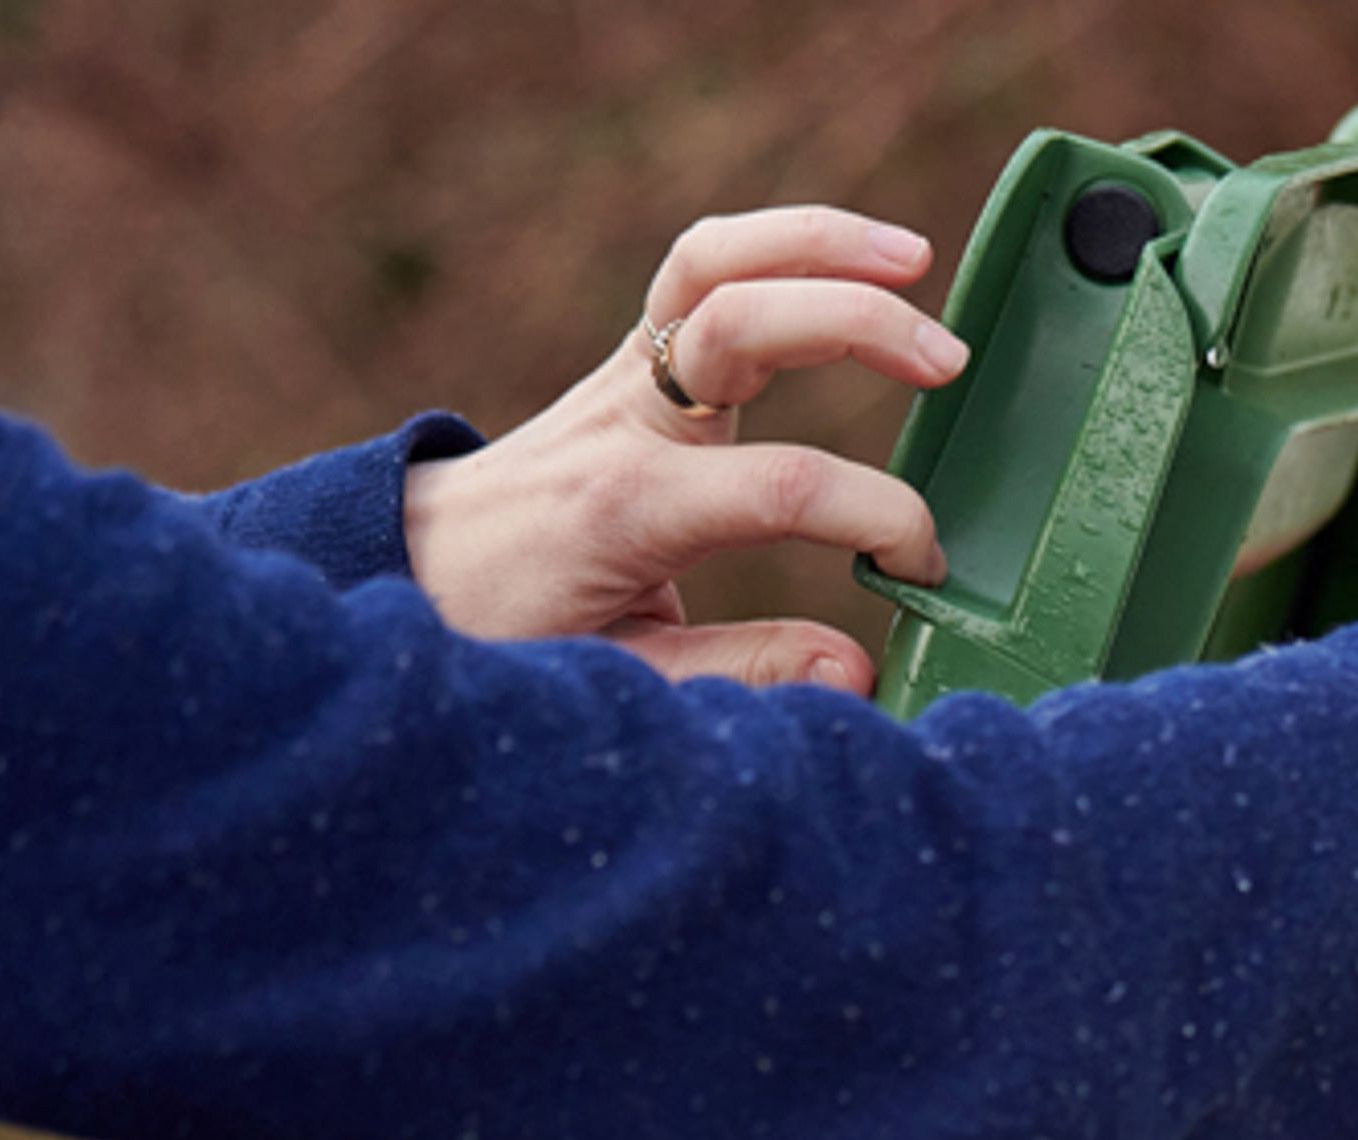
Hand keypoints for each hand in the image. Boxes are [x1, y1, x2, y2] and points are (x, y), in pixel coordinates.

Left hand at [399, 207, 967, 691]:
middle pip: (739, 319)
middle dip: (855, 322)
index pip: (785, 484)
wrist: (408, 573)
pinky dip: (780, 249)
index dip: (880, 517)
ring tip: (914, 258)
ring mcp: (623, 376)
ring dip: (816, 241)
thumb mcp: (621, 679)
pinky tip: (850, 262)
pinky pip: (703, 271)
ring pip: (712, 261)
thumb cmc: (505, 635)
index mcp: (629, 506)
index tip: (921, 568)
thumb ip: (742, 671)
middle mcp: (623, 418)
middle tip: (949, 366)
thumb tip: (856, 666)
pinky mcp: (631, 360)